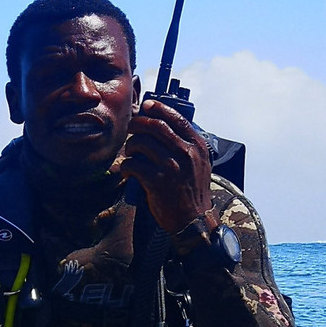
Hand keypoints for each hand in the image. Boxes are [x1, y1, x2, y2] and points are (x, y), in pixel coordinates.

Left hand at [120, 98, 214, 233]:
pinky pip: (133, 164)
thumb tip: (163, 123)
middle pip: (155, 126)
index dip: (158, 109)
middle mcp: (186, 154)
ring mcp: (171, 167)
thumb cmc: (192, 190)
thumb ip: (186, 144)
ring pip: (141, 142)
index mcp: (197, 146)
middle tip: (131, 128)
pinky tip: (128, 170)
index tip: (146, 106)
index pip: (176, 118)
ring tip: (130, 152)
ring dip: (130, 145)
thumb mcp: (199, 163)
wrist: (194, 220)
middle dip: (138, 124)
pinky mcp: (157, 182)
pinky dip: (126, 165)